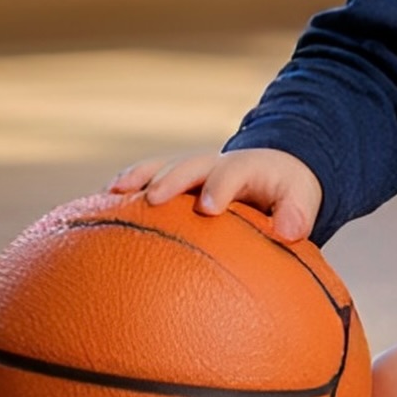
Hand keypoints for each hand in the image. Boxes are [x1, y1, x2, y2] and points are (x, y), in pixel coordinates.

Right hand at [110, 149, 323, 243]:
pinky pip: (144, 182)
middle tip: (153, 199)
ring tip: (112, 193)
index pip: (233, 172)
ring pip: (161, 169)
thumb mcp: (300, 199)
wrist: (272, 174)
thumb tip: (290, 231)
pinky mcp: (172, 183)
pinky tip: (96, 209)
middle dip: (172, 179)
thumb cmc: (286, 195)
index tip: (208, 208)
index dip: (220, 186)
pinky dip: (123, 191)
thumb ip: (298, 213)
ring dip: (138, 178)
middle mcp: (214, 165)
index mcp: (247, 168)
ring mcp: (190, 172)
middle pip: (190, 165)